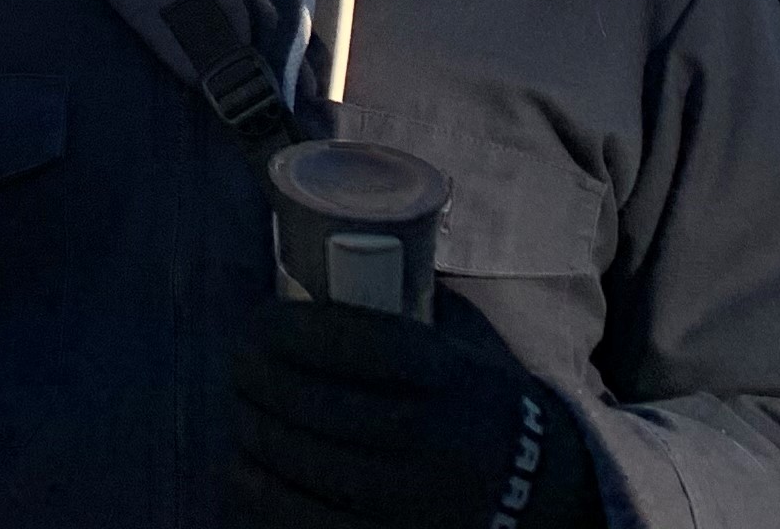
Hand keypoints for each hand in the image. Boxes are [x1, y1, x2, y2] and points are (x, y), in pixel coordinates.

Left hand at [233, 295, 602, 528]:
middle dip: (260, 381)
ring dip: (257, 433)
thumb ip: (396, 324)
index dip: (293, 331)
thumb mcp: (455, 353)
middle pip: (319, 405)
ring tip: (241, 412)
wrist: (540, 490)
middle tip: (239, 365)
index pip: (357, 346)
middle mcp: (430, 437)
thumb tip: (309, 274)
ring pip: (307, 464)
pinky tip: (244, 470)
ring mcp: (412, 499)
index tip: (260, 321)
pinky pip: (309, 521)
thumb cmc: (473, 403)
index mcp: (446, 377)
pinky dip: (264, 496)